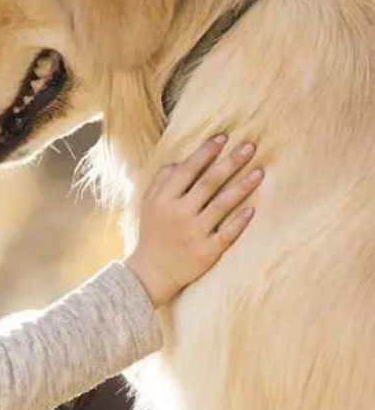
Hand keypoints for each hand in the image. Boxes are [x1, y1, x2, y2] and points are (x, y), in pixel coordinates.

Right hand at [124, 135, 261, 307]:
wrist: (152, 271)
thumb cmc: (153, 232)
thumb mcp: (148, 203)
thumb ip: (162, 180)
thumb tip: (181, 161)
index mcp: (164, 198)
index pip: (187, 169)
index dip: (205, 152)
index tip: (223, 138)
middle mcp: (179, 212)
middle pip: (209, 183)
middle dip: (230, 162)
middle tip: (250, 147)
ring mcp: (194, 232)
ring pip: (222, 205)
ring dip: (242, 187)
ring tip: (260, 172)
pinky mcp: (206, 252)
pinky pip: (227, 233)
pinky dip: (239, 221)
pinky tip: (253, 209)